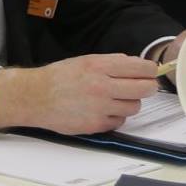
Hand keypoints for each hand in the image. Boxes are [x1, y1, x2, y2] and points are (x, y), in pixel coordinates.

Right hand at [0, 54, 158, 133]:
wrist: (35, 97)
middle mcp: (102, 86)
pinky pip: (119, 121)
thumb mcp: (86, 61)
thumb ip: (112, 62)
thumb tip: (136, 65)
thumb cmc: (59, 78)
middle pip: (145, 88)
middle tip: (144, 87)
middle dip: (148, 87)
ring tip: (116, 99)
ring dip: (129, 103)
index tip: (150, 73)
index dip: (150, 71)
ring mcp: (100, 107)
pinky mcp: (96, 125)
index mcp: (100, 66)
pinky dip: (115, 117)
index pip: (141, 68)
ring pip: (135, 107)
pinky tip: (103, 111)